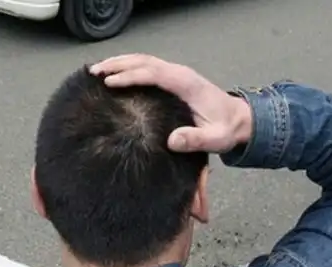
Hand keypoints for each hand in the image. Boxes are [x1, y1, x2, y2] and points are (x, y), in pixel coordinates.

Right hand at [89, 54, 252, 152]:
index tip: (109, 82)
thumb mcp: (215, 139)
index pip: (153, 73)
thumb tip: (172, 140)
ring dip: (119, 63)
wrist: (237, 120)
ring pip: (143, 60)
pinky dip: (127, 66)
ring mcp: (175, 74)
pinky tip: (112, 73)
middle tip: (93, 72)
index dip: (130, 76)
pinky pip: (146, 67)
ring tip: (95, 70)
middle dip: (117, 64)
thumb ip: (195, 140)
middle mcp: (179, 74)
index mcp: (186, 84)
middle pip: (144, 61)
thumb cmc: (224, 130)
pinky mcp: (171, 79)